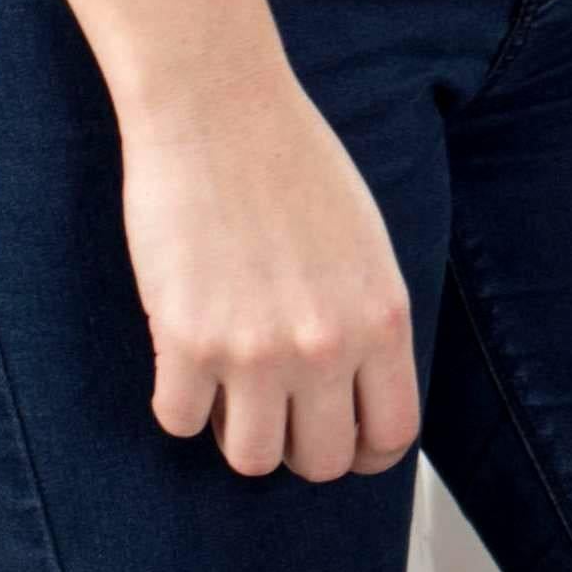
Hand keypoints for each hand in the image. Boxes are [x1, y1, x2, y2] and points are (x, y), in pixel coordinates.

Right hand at [127, 64, 422, 486]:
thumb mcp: (365, 247)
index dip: (363, 450)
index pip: (392, 436)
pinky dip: (179, 403)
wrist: (218, 109)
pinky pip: (180, 422)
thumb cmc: (292, 163)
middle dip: (298, 447)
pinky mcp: (187, 342)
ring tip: (227, 387)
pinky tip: (182, 361)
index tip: (339, 438)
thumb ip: (366, 321)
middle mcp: (327, 346)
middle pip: (321, 462)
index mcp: (383, 319)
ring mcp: (256, 351)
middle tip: (274, 411)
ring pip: (251, 460)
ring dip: (236, 433)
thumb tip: (354, 390)